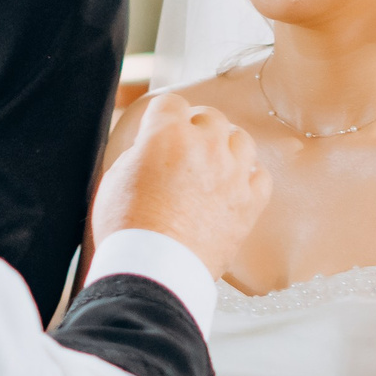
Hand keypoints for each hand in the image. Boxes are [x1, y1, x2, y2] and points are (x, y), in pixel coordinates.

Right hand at [92, 93, 269, 279]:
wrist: (155, 272)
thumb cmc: (127, 230)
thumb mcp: (114, 180)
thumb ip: (138, 154)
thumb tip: (151, 148)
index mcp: (167, 134)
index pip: (171, 102)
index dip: (162, 117)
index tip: (159, 130)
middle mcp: (205, 145)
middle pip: (210, 117)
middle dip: (195, 129)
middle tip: (183, 151)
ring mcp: (233, 173)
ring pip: (240, 140)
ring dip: (225, 147)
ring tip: (211, 166)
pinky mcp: (250, 203)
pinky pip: (260, 175)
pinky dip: (248, 177)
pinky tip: (234, 187)